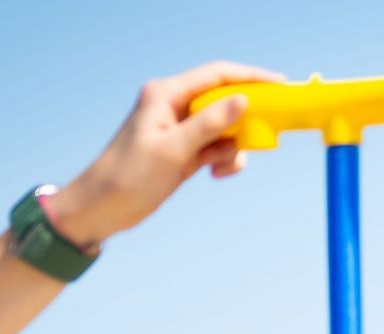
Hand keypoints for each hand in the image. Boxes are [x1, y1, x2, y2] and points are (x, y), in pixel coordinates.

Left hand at [50, 60, 286, 246]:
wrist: (103, 208)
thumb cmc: (128, 175)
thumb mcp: (172, 150)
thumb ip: (209, 124)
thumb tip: (242, 101)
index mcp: (166, 94)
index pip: (217, 75)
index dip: (251, 77)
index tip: (281, 85)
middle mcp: (175, 106)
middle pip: (225, 100)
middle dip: (246, 120)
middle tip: (264, 137)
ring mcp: (181, 129)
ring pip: (225, 128)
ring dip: (234, 147)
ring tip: (222, 169)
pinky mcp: (185, 151)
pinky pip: (217, 147)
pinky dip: (225, 159)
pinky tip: (216, 174)